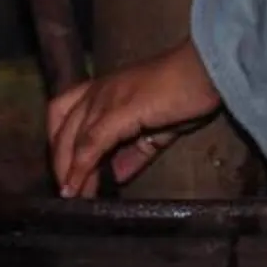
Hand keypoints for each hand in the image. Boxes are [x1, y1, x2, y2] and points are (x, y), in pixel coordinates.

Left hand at [45, 40, 224, 197]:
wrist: (207, 70)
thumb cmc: (188, 91)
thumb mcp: (157, 126)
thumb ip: (136, 150)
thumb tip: (120, 175)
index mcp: (105, 88)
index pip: (65, 114)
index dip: (60, 143)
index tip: (65, 170)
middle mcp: (99, 90)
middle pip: (62, 128)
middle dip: (59, 161)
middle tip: (67, 189)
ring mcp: (106, 99)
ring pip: (73, 138)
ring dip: (68, 170)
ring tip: (72, 196)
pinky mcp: (118, 111)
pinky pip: (92, 144)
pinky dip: (82, 168)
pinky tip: (80, 187)